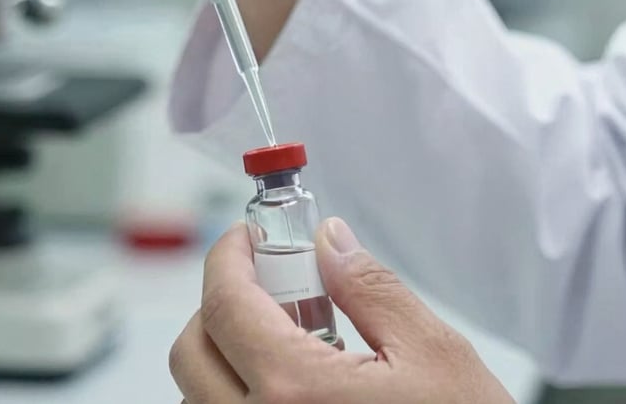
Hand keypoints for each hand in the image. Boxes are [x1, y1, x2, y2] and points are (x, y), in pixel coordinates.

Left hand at [170, 220, 513, 402]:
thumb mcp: (434, 354)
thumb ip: (369, 288)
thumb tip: (328, 240)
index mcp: (298, 394)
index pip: (225, 304)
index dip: (228, 256)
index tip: (245, 237)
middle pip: (191, 352)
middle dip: (221, 302)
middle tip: (269, 284)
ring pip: (199, 396)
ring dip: (227, 354)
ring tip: (291, 342)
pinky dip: (239, 395)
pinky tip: (295, 387)